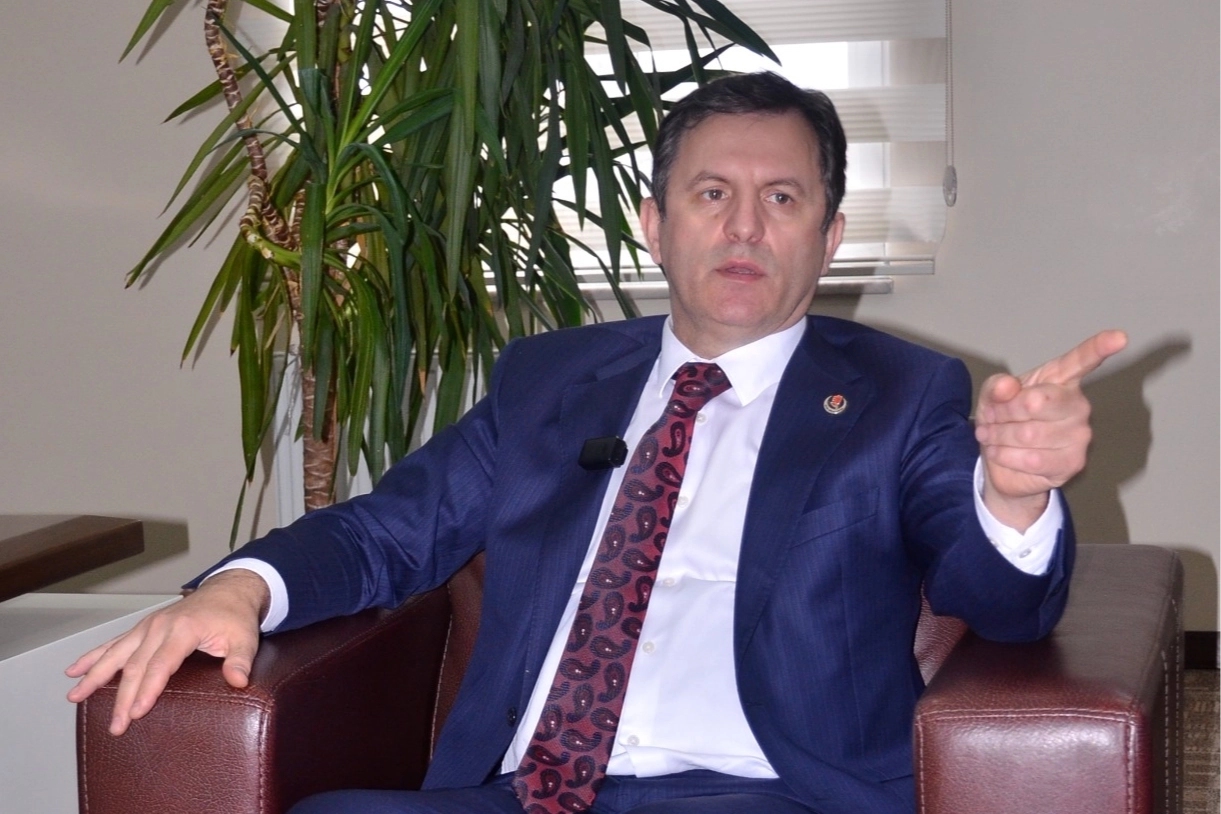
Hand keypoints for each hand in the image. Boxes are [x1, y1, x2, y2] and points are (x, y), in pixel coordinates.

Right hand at [65, 568, 268, 734]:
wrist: (228, 591)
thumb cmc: (235, 616)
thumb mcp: (245, 638)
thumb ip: (241, 660)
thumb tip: (239, 681)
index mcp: (183, 630)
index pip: (161, 665)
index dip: (148, 690)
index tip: (136, 713)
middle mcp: (160, 627)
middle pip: (136, 666)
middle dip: (122, 698)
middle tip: (115, 725)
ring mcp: (148, 626)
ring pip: (116, 654)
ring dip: (95, 676)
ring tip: (75, 696)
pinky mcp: (143, 628)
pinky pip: (114, 643)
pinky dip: (94, 656)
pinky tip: (76, 670)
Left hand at [974, 329, 1127, 530]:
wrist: (1002, 461)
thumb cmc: (1005, 420)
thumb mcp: (992, 397)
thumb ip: (996, 387)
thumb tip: (1006, 387)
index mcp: (1060, 379)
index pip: (1082, 360)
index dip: (1099, 347)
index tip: (1119, 337)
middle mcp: (1077, 404)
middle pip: (1035, 402)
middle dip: (1002, 412)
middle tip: (990, 418)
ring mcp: (1079, 434)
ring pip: (1028, 434)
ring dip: (998, 436)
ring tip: (991, 436)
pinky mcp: (1073, 462)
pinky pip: (1032, 459)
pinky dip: (1004, 456)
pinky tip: (1000, 452)